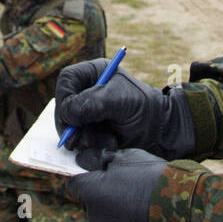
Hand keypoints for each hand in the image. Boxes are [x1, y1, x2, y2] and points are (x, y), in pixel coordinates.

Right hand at [54, 59, 195, 157]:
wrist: (160, 132)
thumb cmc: (144, 108)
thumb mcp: (120, 100)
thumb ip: (92, 103)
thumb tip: (67, 113)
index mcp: (93, 73)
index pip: (67, 80)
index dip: (64, 97)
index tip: (69, 116)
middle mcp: (86, 92)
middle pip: (62, 106)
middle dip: (70, 125)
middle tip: (77, 140)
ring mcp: (86, 113)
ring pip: (69, 128)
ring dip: (85, 139)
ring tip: (109, 141)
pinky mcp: (89, 132)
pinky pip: (78, 142)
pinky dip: (92, 148)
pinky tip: (110, 145)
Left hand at [66, 148, 164, 221]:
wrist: (184, 213)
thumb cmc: (154, 180)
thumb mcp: (127, 157)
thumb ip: (104, 159)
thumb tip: (90, 160)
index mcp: (91, 194)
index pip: (72, 185)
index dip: (83, 176)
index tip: (95, 172)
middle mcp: (94, 218)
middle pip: (89, 203)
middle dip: (102, 193)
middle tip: (126, 183)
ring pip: (106, 218)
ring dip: (116, 209)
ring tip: (142, 200)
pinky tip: (148, 215)